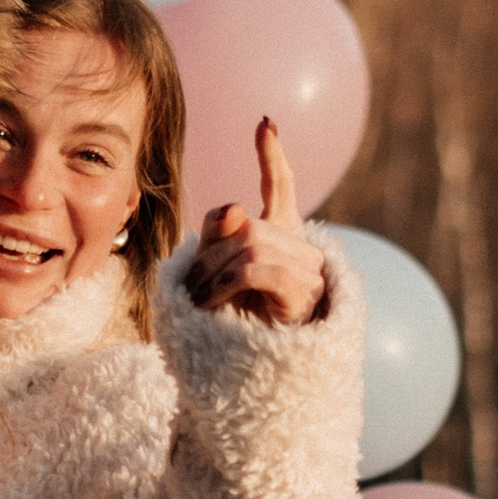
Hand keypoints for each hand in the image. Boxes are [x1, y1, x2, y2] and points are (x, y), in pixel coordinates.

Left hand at [185, 119, 328, 324]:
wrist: (262, 375)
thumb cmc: (241, 327)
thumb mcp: (220, 276)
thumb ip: (222, 239)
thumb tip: (234, 208)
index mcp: (283, 239)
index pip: (281, 188)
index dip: (272, 157)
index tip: (264, 123)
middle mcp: (302, 249)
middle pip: (247, 224)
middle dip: (208, 252)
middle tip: (187, 284)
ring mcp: (310, 272)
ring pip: (250, 244)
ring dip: (212, 272)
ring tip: (196, 299)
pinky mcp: (305, 296)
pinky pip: (257, 270)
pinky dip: (225, 284)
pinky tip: (210, 304)